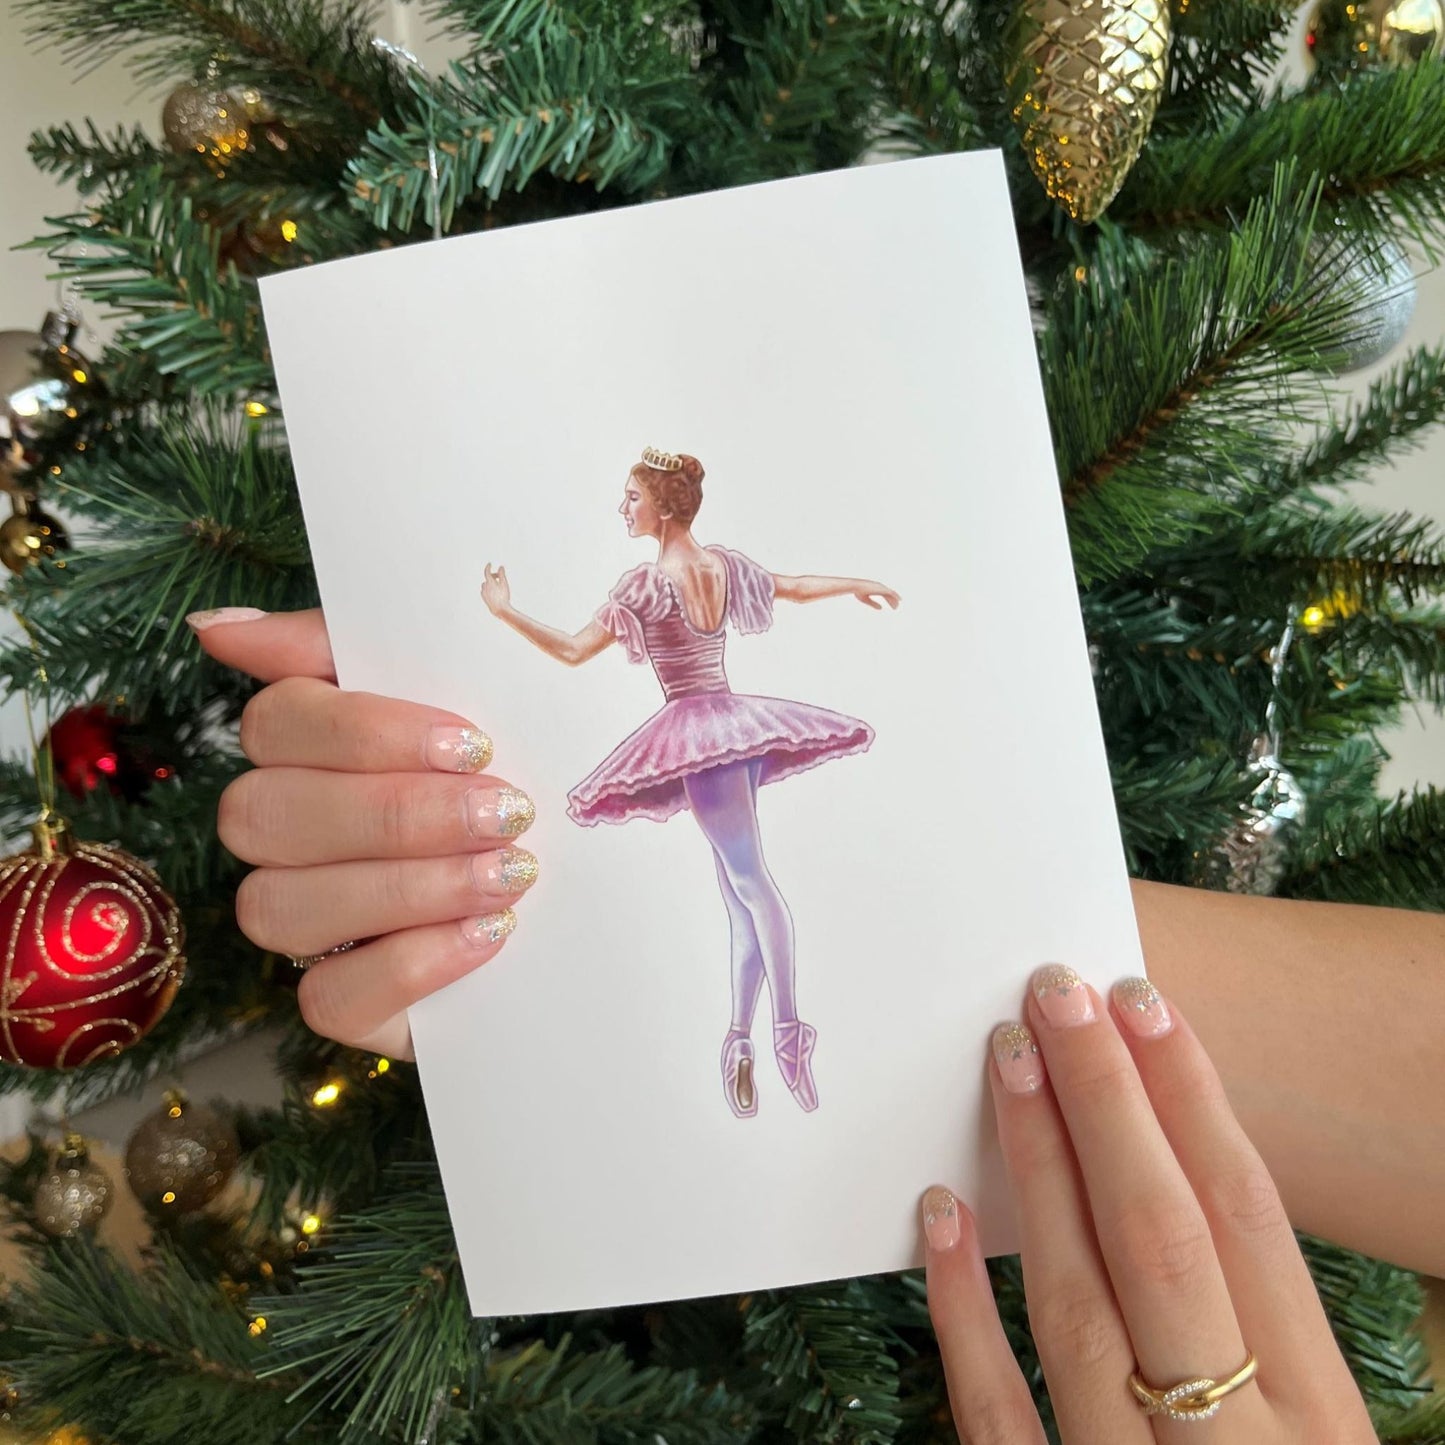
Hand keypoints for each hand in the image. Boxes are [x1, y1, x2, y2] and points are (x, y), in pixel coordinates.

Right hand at [188, 607, 536, 1059]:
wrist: (602, 886)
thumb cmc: (521, 768)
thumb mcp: (469, 688)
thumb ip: (354, 644)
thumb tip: (217, 630)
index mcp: (309, 748)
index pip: (276, 722)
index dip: (368, 733)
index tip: (472, 744)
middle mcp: (287, 834)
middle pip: (262, 815)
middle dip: (396, 814)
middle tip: (506, 812)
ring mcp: (309, 923)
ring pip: (278, 908)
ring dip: (406, 888)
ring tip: (508, 874)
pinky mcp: (347, 1002)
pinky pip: (326, 999)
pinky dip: (411, 964)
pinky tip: (489, 932)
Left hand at [481, 563, 510, 615]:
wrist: (500, 609)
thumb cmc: (503, 596)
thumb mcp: (504, 584)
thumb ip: (502, 574)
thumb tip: (500, 567)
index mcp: (489, 582)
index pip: (487, 571)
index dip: (488, 567)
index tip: (490, 564)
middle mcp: (484, 587)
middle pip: (488, 578)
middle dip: (493, 576)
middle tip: (500, 578)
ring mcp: (484, 593)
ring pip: (486, 585)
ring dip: (490, 583)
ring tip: (498, 586)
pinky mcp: (484, 598)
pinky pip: (485, 591)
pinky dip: (489, 589)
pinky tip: (495, 593)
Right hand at [853, 581, 899, 609]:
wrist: (856, 586)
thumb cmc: (858, 591)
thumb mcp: (866, 599)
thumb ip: (873, 604)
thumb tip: (881, 608)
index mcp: (875, 589)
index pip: (885, 595)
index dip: (889, 600)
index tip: (892, 606)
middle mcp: (880, 587)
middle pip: (889, 595)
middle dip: (892, 601)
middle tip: (895, 608)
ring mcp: (881, 587)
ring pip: (891, 594)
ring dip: (894, 601)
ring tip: (896, 608)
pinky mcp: (882, 588)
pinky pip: (891, 592)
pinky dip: (896, 596)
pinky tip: (900, 600)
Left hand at [920, 968, 1375, 1442]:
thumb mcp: (1318, 1433)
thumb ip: (1258, 1328)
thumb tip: (1179, 1163)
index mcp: (1318, 1419)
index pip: (1246, 1223)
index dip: (1190, 1099)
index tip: (1140, 1004)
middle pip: (1160, 1239)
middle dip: (1106, 1101)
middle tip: (1056, 994)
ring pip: (1075, 1305)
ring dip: (1038, 1168)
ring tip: (1007, 1060)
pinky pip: (993, 1412)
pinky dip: (963, 1308)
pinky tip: (943, 1213)